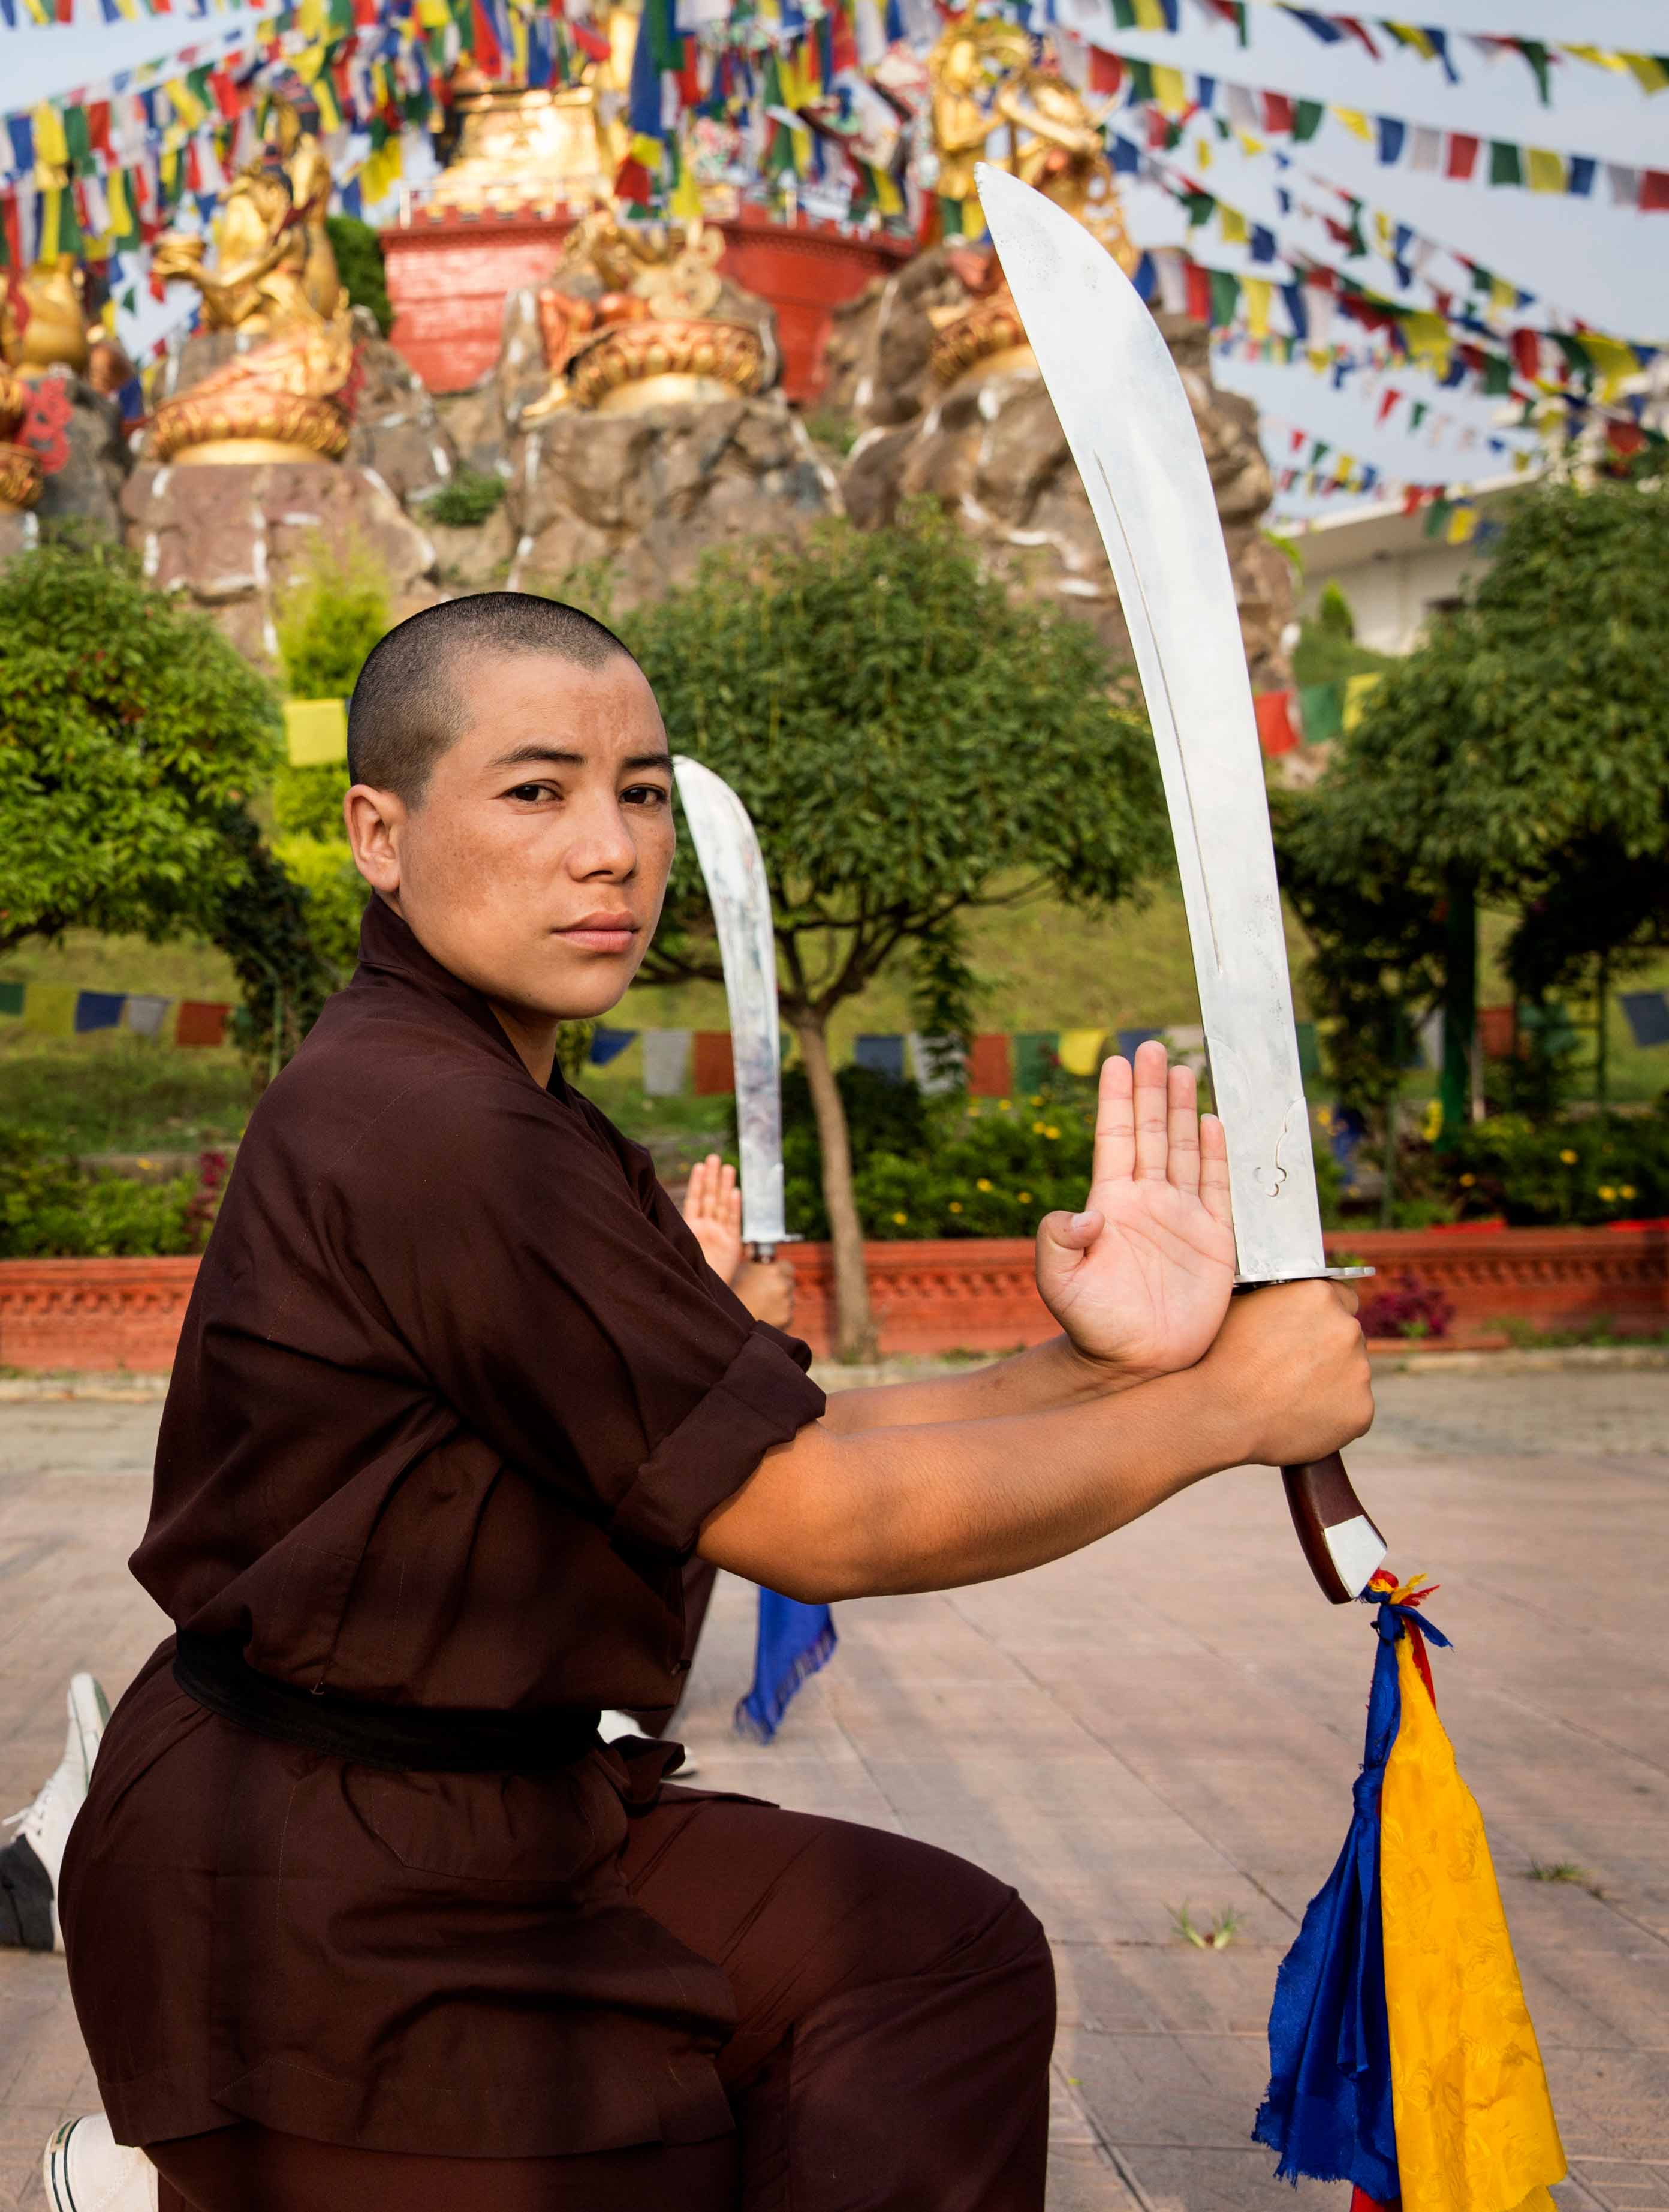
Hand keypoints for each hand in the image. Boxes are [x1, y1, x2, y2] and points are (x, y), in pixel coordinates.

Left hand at [682, 1153, 743, 1283]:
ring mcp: (719, 1235)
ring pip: (722, 1206)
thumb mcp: (672, 1250)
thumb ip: (670, 1233)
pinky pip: (733, 1222)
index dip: (697, 1183)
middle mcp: (705, 1229)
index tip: (699, 1166)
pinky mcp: (731, 1244)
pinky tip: (735, 1192)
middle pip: (709, 1198)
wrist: (700, 1295)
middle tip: (714, 1158)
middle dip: (712, 1178)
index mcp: (689, 1228)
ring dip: (725, 1186)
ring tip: (727, 1168)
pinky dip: (734, 1207)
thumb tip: (648, 1211)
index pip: (694, 1200)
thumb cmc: (682, 1273)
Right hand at [731, 1257, 795, 1329]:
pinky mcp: (787, 1318)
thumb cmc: (735, 1293)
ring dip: (780, 1300)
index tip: (773, 1275)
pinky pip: (787, 1313)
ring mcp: (786, 1302)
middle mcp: (783, 1285)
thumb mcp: (742, 1270)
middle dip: (780, 1286)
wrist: (732, 1321)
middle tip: (765, 1291)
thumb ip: (753, 1257)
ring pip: (789, 1299)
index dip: (780, 1270)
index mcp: (773, 1270)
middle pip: (789, 1282)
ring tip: (762, 1304)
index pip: (788, 1266)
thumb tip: (755, 1247)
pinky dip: (779, 1314)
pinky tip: (765, 1314)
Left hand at [1036, 1043, 1236, 1383]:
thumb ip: (1058, 1243)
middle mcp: (1146, 1203)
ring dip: (1182, 1110)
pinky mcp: (1214, 1242)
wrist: (1136, 1366)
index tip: (1114, 1060)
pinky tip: (1213, 1122)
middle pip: (1150, 1133)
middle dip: (1150, 1090)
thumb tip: (1084, 1212)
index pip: (1114, 1140)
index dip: (1115, 1101)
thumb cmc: (1094, 1326)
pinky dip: (1217, 1156)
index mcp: (1109, 1206)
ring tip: (1182, 1068)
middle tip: (1152, 1047)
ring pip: (1183, 1151)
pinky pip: (1218, 1189)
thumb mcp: (1059, 1284)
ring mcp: (1181, 1219)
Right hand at [1200, 1280, 1373, 1467]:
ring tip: (1291, 1395)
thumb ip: (1277, 1296)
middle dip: (1327, 1349)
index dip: (1323, 1316)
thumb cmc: (1222, 1358)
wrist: (1222, 1414)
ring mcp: (1359, 1371)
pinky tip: (1300, 1416)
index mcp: (1319, 1295)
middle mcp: (1347, 1328)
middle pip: (1347, 1336)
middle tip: (1292, 1368)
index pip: (1343, 1297)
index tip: (1309, 1331)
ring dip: (1331, 1381)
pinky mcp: (1361, 1411)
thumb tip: (1280, 1298)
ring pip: (1351, 1373)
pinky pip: (1352, 1409)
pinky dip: (1333, 1414)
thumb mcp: (1242, 1305)